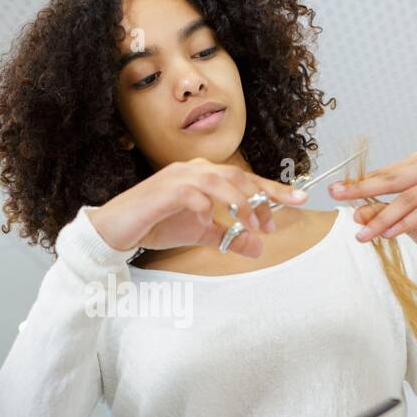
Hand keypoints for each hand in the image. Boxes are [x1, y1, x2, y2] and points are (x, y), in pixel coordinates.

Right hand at [86, 158, 306, 254]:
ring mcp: (177, 178)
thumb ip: (228, 237)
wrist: (117, 230)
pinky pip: (191, 194)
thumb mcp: (200, 234)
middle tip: (270, 222)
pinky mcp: (162, 192)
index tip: (299, 199)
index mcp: (203, 175)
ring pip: (218, 180)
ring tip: (247, 224)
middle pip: (236, 175)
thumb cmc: (156, 225)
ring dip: (237, 203)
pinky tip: (209, 221)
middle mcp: (192, 170)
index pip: (244, 178)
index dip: (273, 189)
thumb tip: (258, 246)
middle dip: (259, 197)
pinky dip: (205, 207)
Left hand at [328, 152, 416, 257]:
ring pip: (408, 199)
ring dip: (383, 218)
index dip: (358, 183)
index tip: (334, 190)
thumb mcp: (400, 220)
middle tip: (339, 199)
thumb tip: (355, 213)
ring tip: (364, 235)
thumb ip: (380, 212)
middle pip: (393, 180)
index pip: (385, 173)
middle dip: (363, 191)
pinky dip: (405, 224)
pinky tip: (389, 234)